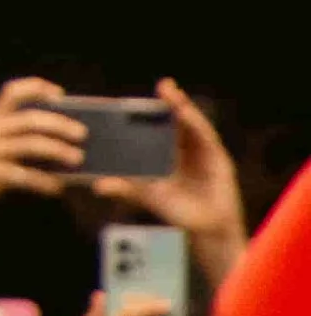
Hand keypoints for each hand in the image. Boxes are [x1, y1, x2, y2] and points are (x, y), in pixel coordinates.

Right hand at [0, 77, 90, 228]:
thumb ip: (21, 138)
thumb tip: (66, 139)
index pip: (13, 91)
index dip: (37, 88)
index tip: (62, 95)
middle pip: (30, 118)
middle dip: (59, 124)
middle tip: (83, 134)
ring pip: (29, 145)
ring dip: (57, 151)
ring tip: (77, 159)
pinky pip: (22, 175)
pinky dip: (42, 181)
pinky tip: (57, 188)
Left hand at [89, 80, 247, 283]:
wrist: (205, 230)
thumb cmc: (177, 210)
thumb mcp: (149, 197)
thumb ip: (126, 189)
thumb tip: (97, 185)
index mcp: (167, 152)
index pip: (158, 127)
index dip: (150, 110)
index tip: (140, 95)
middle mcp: (185, 147)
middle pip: (176, 120)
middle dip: (169, 101)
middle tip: (163, 85)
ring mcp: (201, 150)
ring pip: (192, 123)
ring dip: (183, 107)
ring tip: (171, 92)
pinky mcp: (217, 156)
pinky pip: (205, 136)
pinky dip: (196, 123)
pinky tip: (186, 114)